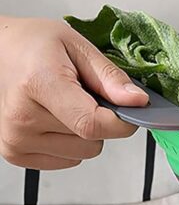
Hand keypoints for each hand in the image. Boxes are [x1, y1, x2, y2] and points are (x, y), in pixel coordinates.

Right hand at [0, 17, 148, 169]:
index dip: (122, 122)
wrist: (0, 52)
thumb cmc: (34, 45)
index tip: (132, 109)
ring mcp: (15, 139)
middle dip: (102, 120)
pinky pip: (68, 160)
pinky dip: (71, 141)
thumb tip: (138, 101)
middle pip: (92, 141)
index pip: (92, 124)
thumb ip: (110, 77)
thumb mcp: (79, 46)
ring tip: (67, 103)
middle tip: (85, 94)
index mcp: (39, 84)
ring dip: (85, 132)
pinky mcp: (15, 153)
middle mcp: (22, 118)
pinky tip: (56, 117)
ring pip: (83, 153)